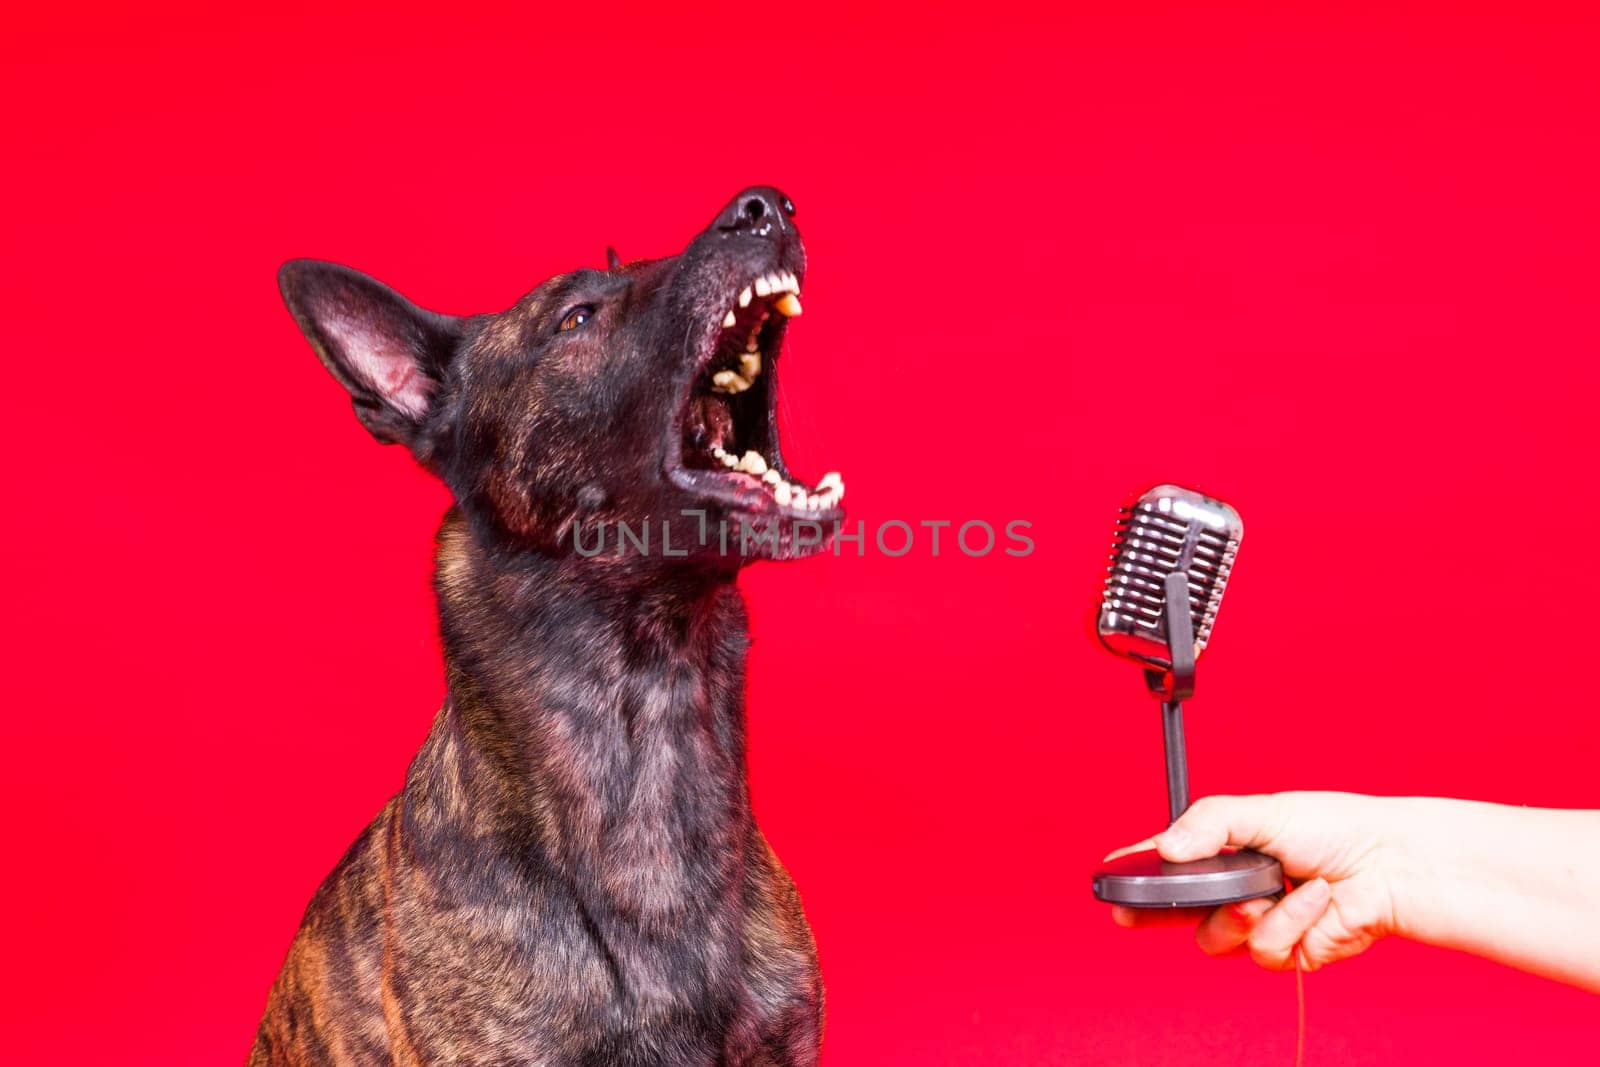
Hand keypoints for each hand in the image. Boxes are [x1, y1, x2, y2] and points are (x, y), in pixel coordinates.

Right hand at [1105, 792, 1403, 972]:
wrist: (1388, 864)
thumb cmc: (1334, 828)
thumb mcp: (1262, 810)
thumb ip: (1209, 823)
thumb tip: (1167, 846)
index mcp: (1222, 852)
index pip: (1166, 864)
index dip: (1133, 873)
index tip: (1106, 875)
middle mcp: (1233, 892)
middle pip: (1175, 914)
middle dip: (1154, 912)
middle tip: (1135, 910)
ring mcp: (1257, 923)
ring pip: (1215, 939)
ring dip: (1242, 914)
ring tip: (1271, 889)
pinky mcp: (1287, 952)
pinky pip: (1263, 950)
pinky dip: (1289, 923)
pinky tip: (1313, 898)